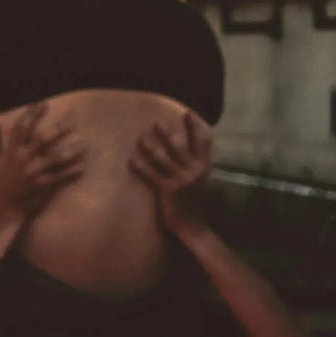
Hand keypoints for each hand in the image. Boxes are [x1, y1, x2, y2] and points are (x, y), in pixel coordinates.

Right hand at [0, 104, 80, 223]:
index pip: (22, 127)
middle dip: (58, 128)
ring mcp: (35, 172)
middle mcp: (24, 159)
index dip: (32, 113)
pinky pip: (60, 177)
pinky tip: (83, 167)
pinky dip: (72, 172)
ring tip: (84, 145)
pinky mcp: (43, 185)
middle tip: (72, 120)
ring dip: (71, 151)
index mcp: (11, 151)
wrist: (3, 208)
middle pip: (43, 139)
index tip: (43, 104)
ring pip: (56, 158)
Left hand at [126, 97, 214, 235]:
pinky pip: (150, 174)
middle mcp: (194, 171)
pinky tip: (131, 159)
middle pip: (180, 145)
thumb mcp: (199, 177)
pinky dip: (140, 166)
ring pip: (162, 158)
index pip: (203, 141)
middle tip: (157, 122)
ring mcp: (180, 180)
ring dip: (150, 146)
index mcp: (204, 165)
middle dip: (168, 133)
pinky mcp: (167, 190)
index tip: (187, 113)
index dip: (196, 126)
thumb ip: (195, 161)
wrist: (191, 223)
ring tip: (141, 137)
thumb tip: (186, 140)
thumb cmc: (192, 197)